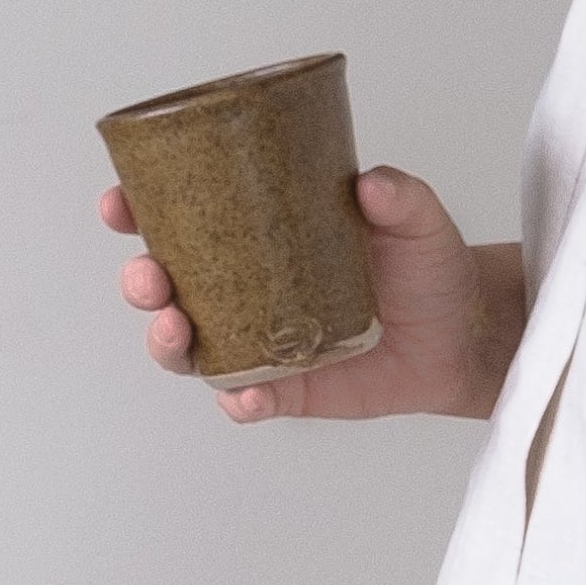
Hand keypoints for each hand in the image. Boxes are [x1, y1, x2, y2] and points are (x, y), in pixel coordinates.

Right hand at [99, 166, 525, 422]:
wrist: (467, 333)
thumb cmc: (429, 267)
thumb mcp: (417, 217)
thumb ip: (398, 195)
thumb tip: (368, 184)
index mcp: (258, 238)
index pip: (183, 222)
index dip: (138, 213)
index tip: (118, 204)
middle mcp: (247, 292)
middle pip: (169, 289)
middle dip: (141, 283)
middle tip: (148, 275)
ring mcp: (262, 343)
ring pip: (191, 350)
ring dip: (167, 342)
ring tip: (176, 330)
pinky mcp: (289, 390)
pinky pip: (247, 400)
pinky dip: (238, 400)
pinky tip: (243, 394)